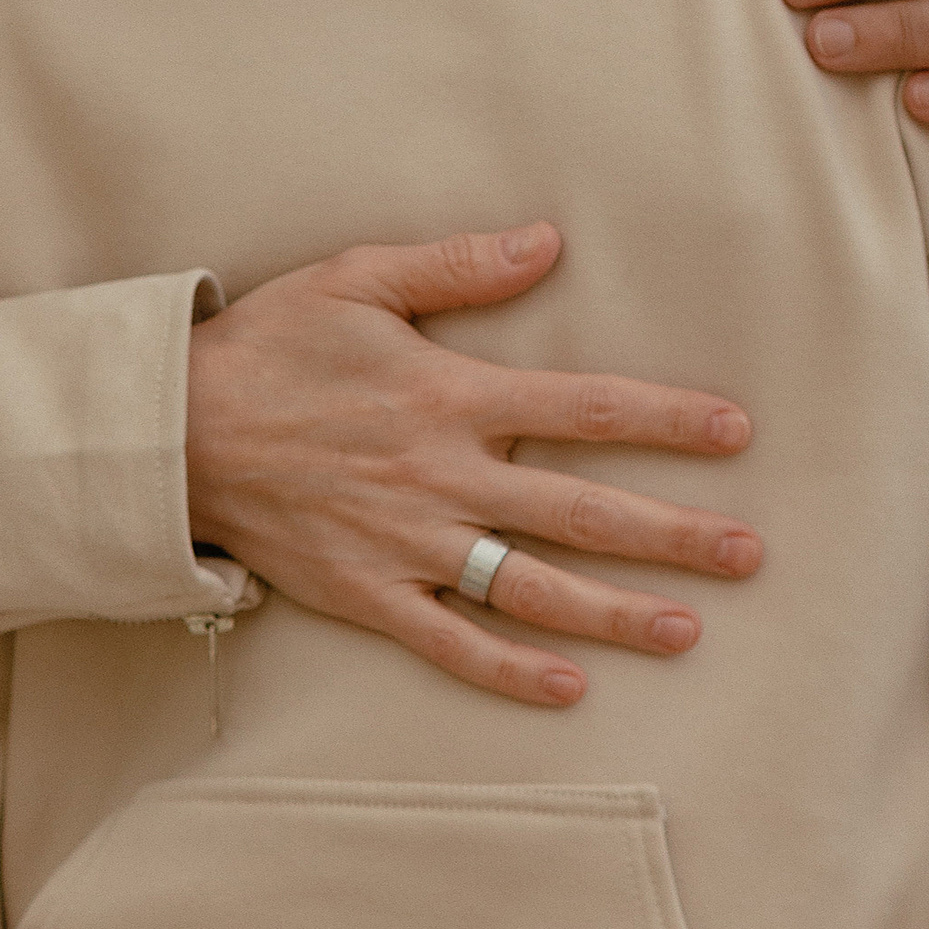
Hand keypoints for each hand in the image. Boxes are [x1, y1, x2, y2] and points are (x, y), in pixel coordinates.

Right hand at [185, 220, 760, 707]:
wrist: (175, 430)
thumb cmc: (271, 343)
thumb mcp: (359, 277)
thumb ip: (458, 265)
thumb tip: (548, 241)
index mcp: (450, 395)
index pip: (584, 408)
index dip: (665, 418)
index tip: (736, 430)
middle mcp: (444, 477)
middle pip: (581, 511)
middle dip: (673, 533)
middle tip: (752, 553)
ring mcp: (409, 545)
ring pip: (533, 588)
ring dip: (615, 613)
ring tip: (688, 631)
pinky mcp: (368, 595)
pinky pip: (452, 644)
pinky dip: (511, 670)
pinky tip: (569, 687)